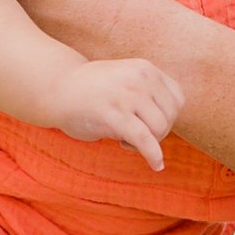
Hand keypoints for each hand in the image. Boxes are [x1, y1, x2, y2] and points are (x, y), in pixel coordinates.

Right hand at [48, 55, 177, 170]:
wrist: (56, 89)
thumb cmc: (92, 91)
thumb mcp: (126, 81)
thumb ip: (148, 94)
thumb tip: (168, 124)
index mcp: (145, 69)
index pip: (178, 99)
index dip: (168, 117)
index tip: (148, 124)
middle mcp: (140, 78)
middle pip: (170, 116)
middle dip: (158, 133)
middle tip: (135, 136)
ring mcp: (127, 95)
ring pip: (160, 128)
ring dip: (149, 142)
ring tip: (126, 140)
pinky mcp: (114, 114)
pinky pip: (145, 140)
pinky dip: (153, 155)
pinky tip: (156, 165)